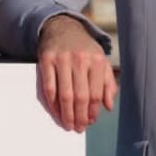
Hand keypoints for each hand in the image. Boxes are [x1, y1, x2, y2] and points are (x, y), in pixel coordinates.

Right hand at [36, 13, 115, 132]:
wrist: (62, 27)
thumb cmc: (84, 48)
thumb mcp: (101, 60)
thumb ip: (108, 83)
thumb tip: (108, 106)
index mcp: (97, 61)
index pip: (96, 93)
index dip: (93, 112)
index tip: (90, 122)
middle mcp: (80, 59)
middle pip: (80, 97)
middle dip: (80, 117)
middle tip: (78, 128)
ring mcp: (62, 59)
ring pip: (65, 95)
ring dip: (66, 114)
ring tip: (68, 124)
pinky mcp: (46, 59)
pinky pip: (49, 87)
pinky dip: (52, 103)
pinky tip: (56, 112)